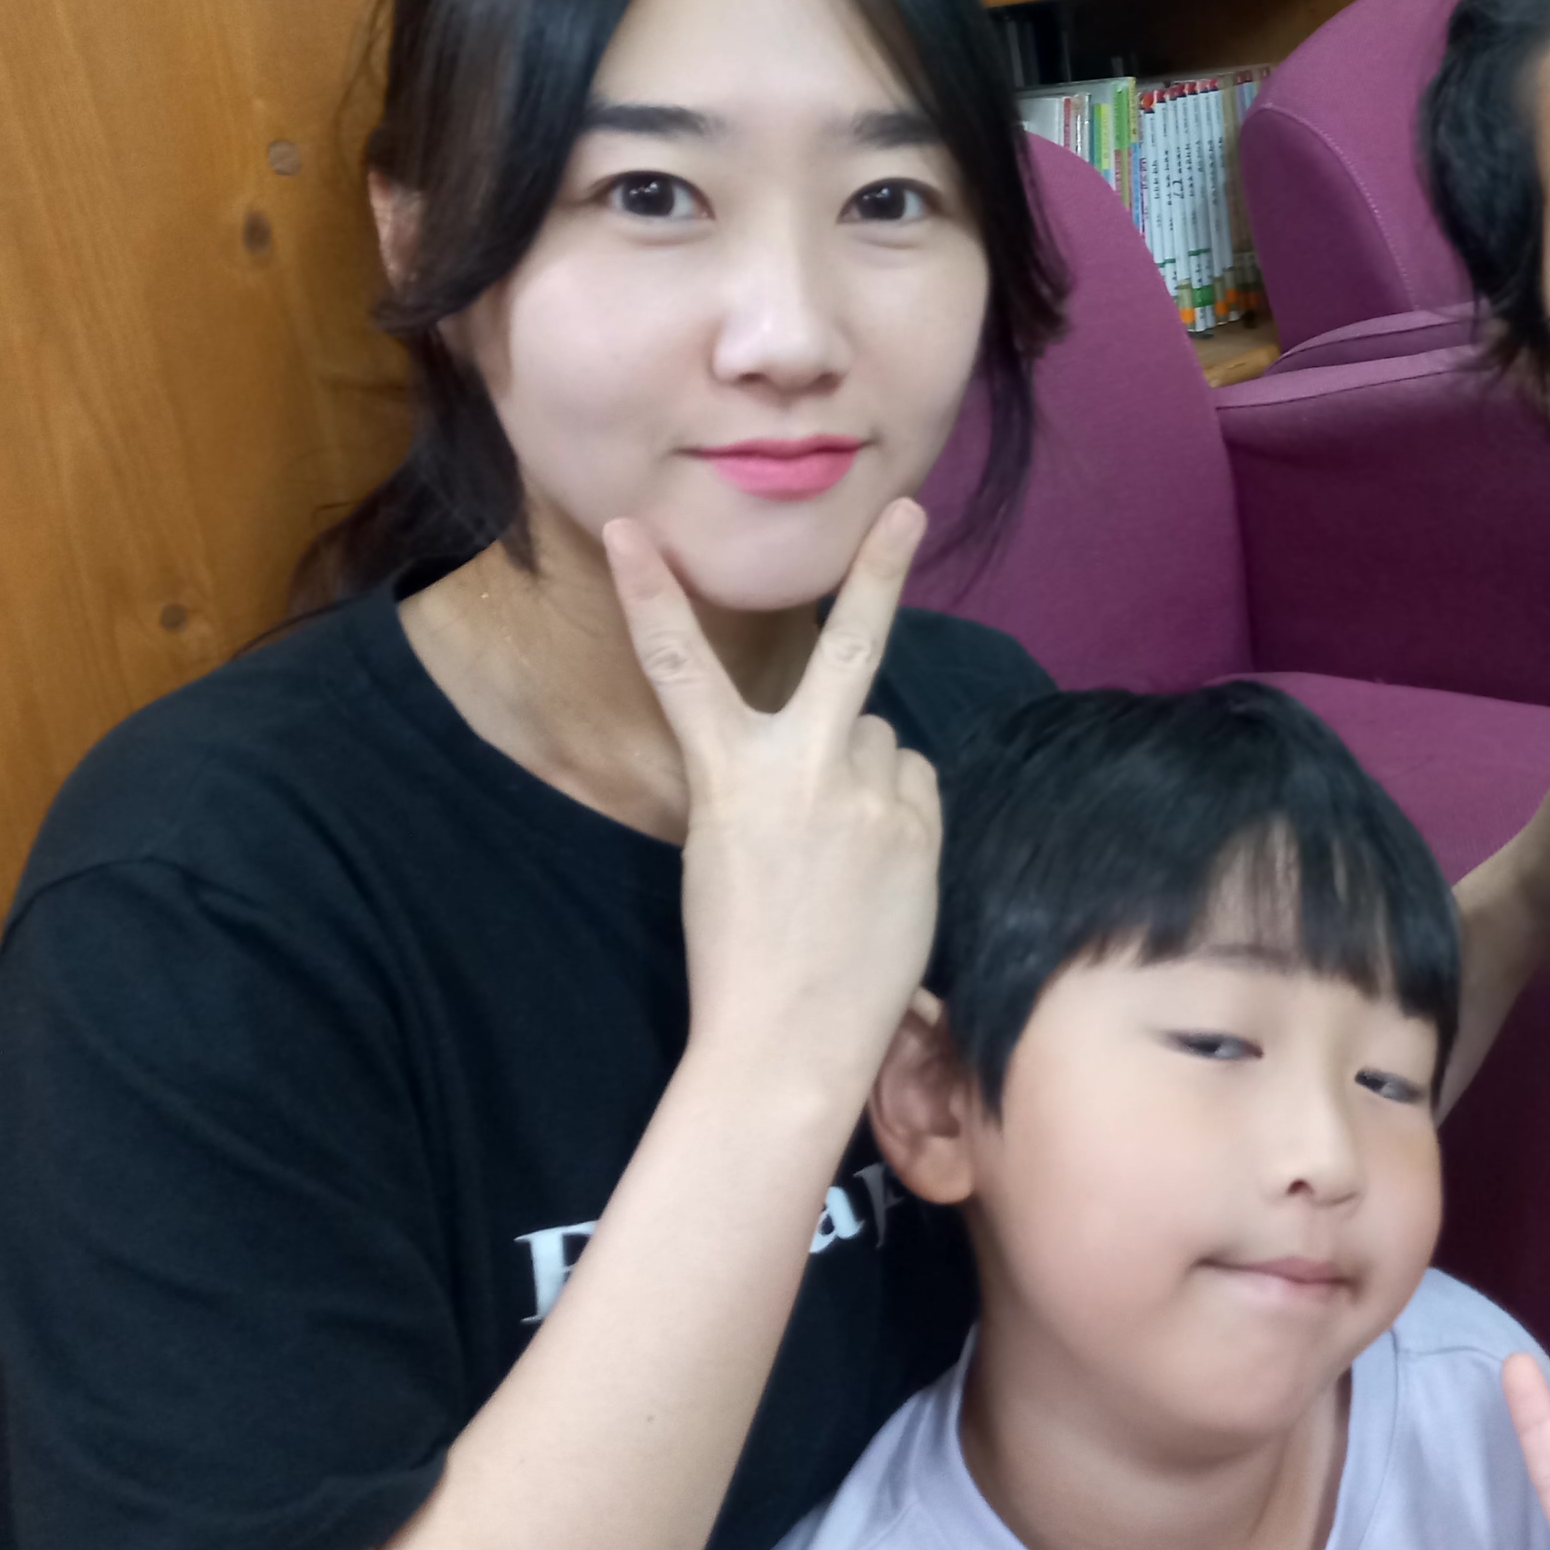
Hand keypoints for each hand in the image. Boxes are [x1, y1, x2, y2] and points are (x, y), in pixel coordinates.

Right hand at [603, 500, 941, 1078]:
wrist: (789, 1039)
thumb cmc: (739, 950)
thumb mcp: (725, 846)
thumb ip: (777, 778)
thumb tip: (851, 736)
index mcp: (729, 774)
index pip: (678, 666)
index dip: (651, 593)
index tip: (630, 528)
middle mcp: (803, 768)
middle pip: (850, 649)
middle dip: (878, 571)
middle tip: (909, 510)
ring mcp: (871, 796)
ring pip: (881, 740)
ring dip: (867, 769)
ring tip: (839, 847)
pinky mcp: (919, 828)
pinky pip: (913, 786)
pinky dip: (898, 807)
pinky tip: (874, 863)